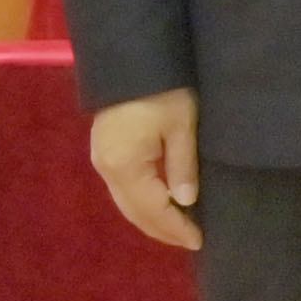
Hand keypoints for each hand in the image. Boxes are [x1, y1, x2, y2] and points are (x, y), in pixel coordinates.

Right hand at [86, 89, 203, 252]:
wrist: (132, 59)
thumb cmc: (164, 90)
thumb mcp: (182, 126)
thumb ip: (183, 166)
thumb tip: (185, 202)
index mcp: (124, 165)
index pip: (152, 209)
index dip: (175, 227)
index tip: (199, 241)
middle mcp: (106, 168)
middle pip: (134, 211)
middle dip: (162, 229)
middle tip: (191, 240)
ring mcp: (101, 160)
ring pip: (126, 202)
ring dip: (151, 218)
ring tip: (179, 228)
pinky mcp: (105, 151)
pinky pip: (123, 188)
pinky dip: (142, 202)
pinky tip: (161, 205)